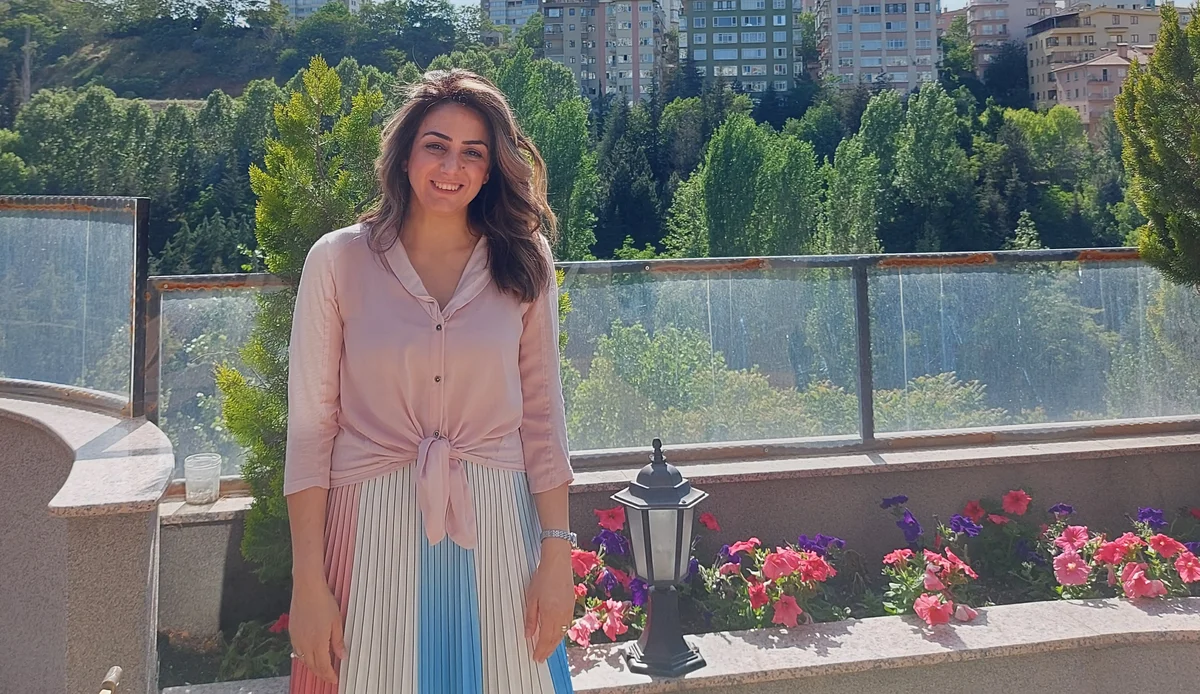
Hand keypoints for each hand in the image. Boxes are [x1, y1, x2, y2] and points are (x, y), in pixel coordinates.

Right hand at [289, 578, 345, 683]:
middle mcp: (305, 644)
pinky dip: (304, 657)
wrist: (307, 589)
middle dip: (321, 674)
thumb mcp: (336, 622)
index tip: (335, 679)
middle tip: (328, 677)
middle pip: (312, 666)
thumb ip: (338, 641)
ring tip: (320, 669)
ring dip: (312, 667)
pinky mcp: (292, 632)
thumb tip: (342, 656)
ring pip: (303, 660)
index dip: (329, 675)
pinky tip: (309, 656)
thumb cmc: (324, 603)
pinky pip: (297, 651)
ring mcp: (296, 638)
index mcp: (318, 643)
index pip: (323, 666)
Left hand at [524, 541, 574, 661]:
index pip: (545, 639)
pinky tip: (556, 635)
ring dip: (555, 644)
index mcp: (550, 614)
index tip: (536, 658)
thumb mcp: (531, 599)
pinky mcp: (571, 606)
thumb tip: (528, 635)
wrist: (558, 564)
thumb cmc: (543, 578)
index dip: (541, 650)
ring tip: (547, 650)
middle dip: (548, 650)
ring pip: (562, 634)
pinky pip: (566, 626)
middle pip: (555, 639)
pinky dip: (561, 634)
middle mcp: (561, 615)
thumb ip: (530, 619)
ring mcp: (568, 611)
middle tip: (541, 658)